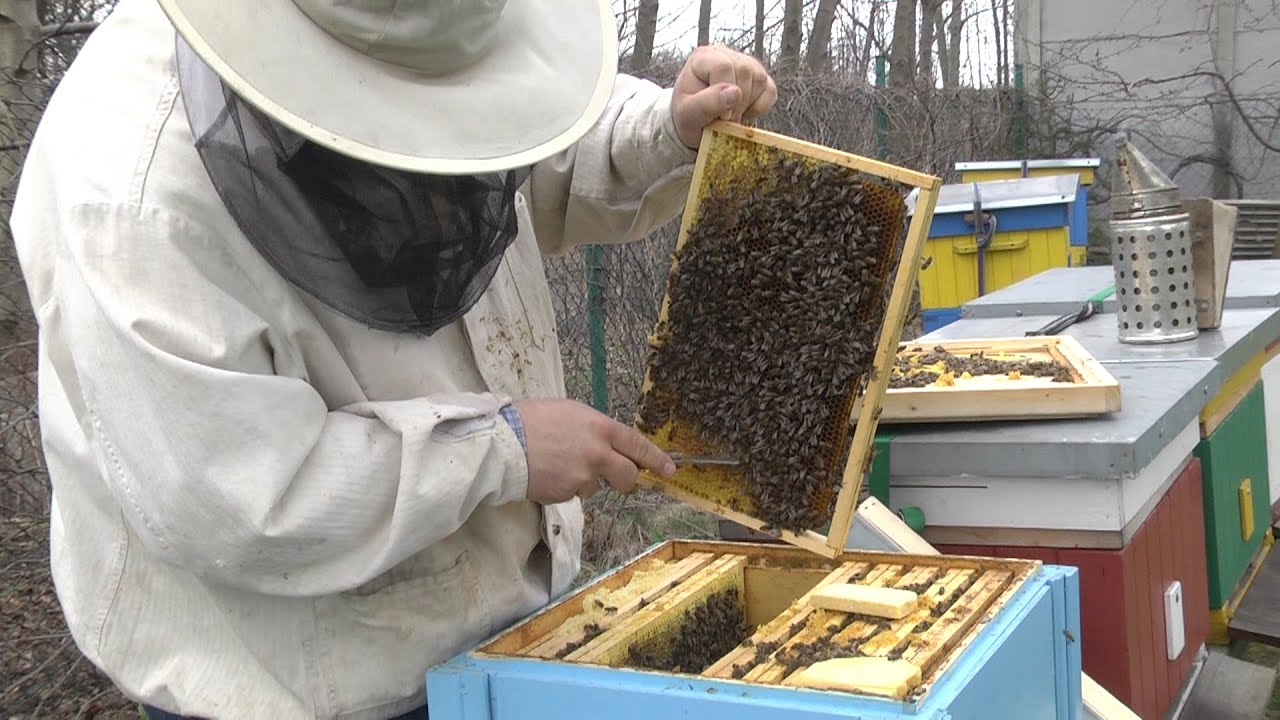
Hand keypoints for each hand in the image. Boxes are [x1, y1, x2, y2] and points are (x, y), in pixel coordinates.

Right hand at [514, 399, 675, 503]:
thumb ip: (594, 430)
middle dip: (627, 480)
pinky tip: (547, 473)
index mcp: (600, 427)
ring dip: (583, 480)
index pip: (636, 444)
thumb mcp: (570, 413)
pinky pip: (573, 493)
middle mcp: (598, 453)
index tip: (669, 470)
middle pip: (628, 475)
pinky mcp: (568, 494)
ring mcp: (584, 476)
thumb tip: (605, 444)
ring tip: (557, 463)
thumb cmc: (531, 420)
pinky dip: (564, 487)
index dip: (655, 458)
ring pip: (595, 486)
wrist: (504, 443)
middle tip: (619, 480)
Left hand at [671, 45, 778, 148]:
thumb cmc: (688, 117)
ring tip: (731, 115)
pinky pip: (770, 90)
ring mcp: (744, 63)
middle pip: (744, 71)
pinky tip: (745, 113)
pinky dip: (761, 107)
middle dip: (737, 103)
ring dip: (748, 105)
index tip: (718, 116)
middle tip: (724, 120)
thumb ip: (706, 103)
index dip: (724, 94)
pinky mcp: (759, 77)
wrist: (696, 126)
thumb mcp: (688, 114)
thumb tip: (735, 93)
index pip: (723, 67)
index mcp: (703, 57)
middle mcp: (725, 54)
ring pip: (760, 79)